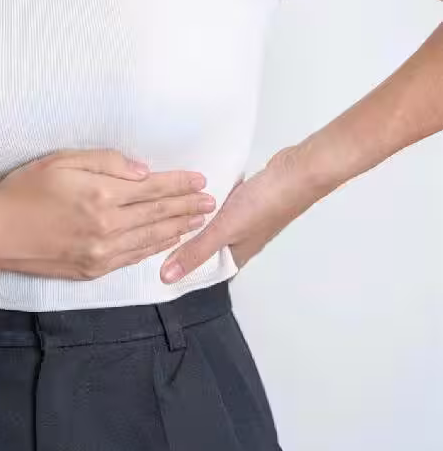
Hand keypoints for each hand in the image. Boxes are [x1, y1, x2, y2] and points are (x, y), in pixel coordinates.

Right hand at [0, 148, 216, 279]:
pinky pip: (134, 257)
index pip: (154, 188)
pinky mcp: (94, 269)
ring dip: (178, 228)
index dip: (180, 184)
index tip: (200, 180)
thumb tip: (142, 171)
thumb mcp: (60, 161)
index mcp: (102, 194)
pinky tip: (168, 240)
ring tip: (198, 220)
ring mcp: (103, 251)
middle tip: (211, 201)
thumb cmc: (22, 192)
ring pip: (152, 238)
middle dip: (188, 206)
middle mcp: (109, 225)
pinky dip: (156, 247)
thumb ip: (105, 162)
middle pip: (159, 214)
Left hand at [160, 147, 324, 283]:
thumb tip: (167, 278)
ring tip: (165, 210)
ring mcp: (244, 220)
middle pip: (203, 244)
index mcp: (236, 256)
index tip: (153, 257)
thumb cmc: (265, 204)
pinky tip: (189, 193)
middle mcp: (239, 241)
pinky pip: (217, 206)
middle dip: (181, 238)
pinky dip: (204, 202)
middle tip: (152, 229)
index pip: (201, 268)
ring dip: (192, 218)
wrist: (297, 172)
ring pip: (210, 224)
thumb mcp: (224, 230)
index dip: (180, 264)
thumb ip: (196, 252)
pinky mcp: (245, 200)